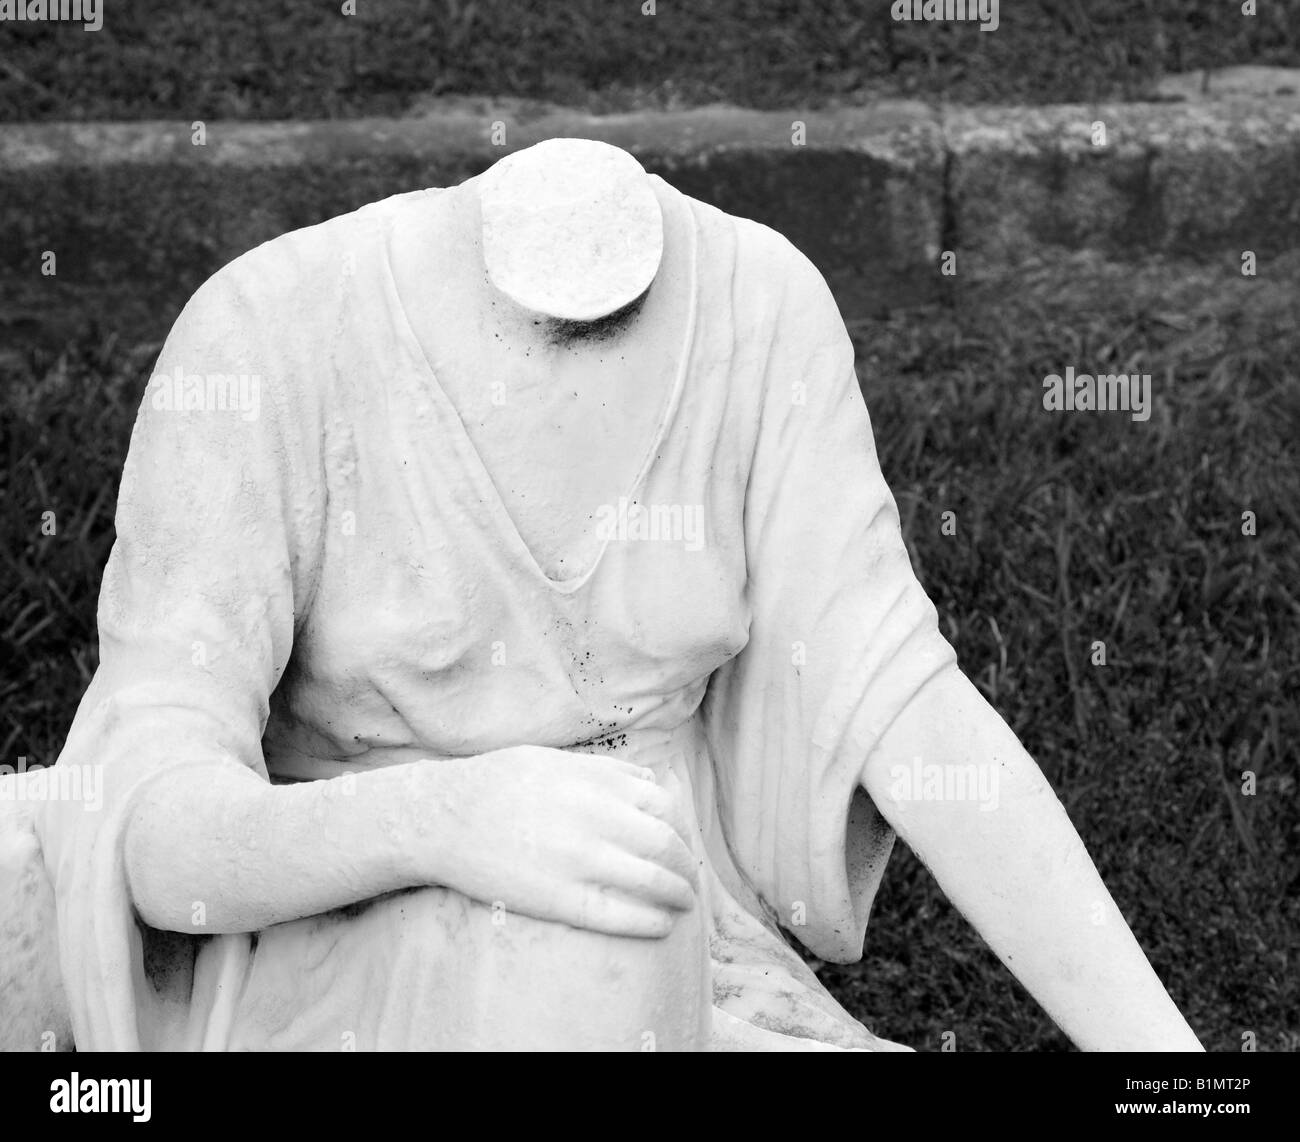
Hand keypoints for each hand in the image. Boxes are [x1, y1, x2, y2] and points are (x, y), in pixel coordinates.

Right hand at [430, 746, 699, 937]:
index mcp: (596, 781)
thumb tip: (650, 781)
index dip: (680, 826)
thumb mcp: (555, 759)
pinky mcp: (560, 898)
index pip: (664, 805)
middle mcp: (595, 817)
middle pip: (666, 844)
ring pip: (652, 881)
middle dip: (687, 864)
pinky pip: (619, 915)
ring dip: (679, 894)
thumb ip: (605, 770)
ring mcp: (579, 860)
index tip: (681, 839)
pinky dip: (650, 921)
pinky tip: (662, 924)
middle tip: (690, 877)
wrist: (443, 817)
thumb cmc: (498, 784)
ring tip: (683, 902)